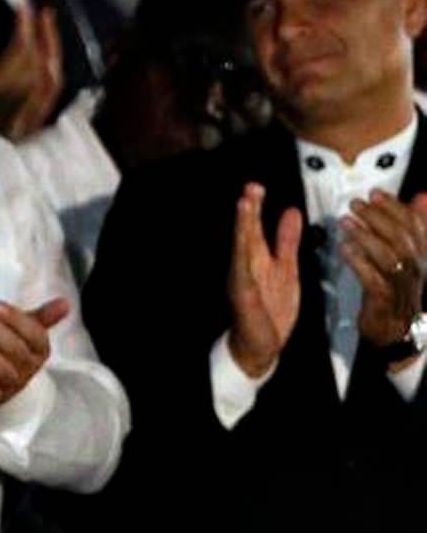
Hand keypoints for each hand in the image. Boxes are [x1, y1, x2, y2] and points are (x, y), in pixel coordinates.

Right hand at [0, 5, 63, 138]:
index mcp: (2, 85)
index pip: (21, 47)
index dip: (24, 25)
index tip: (23, 7)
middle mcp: (23, 94)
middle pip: (39, 56)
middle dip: (42, 30)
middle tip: (40, 11)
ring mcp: (36, 104)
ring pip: (50, 68)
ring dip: (51, 45)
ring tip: (50, 28)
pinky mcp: (42, 113)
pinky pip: (53, 85)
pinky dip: (53, 67)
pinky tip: (53, 60)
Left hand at [0, 296, 71, 406]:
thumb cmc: (12, 345)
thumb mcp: (27, 328)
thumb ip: (43, 316)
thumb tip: (65, 302)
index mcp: (40, 350)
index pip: (36, 336)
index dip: (17, 320)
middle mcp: (29, 368)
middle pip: (16, 350)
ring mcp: (11, 384)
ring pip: (1, 370)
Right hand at [224, 183, 302, 379]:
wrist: (260, 345)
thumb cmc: (270, 309)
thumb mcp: (285, 269)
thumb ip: (286, 241)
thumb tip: (290, 211)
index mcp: (256, 258)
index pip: (254, 228)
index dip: (255, 208)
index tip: (256, 187)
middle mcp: (245, 266)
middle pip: (246, 234)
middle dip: (248, 211)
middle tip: (251, 188)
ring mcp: (242, 281)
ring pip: (242, 250)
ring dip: (243, 228)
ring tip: (244, 208)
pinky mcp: (244, 297)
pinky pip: (243, 277)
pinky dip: (242, 262)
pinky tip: (243, 249)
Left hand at [340, 190, 426, 351]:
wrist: (396, 329)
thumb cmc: (398, 288)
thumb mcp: (409, 255)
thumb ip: (415, 226)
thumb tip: (422, 197)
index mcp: (422, 256)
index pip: (415, 226)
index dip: (395, 207)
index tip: (376, 194)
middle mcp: (416, 268)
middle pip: (402, 238)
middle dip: (378, 217)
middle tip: (356, 204)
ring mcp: (401, 285)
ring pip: (389, 256)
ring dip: (366, 236)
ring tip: (346, 222)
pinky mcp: (384, 300)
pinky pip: (373, 278)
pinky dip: (359, 261)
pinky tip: (345, 249)